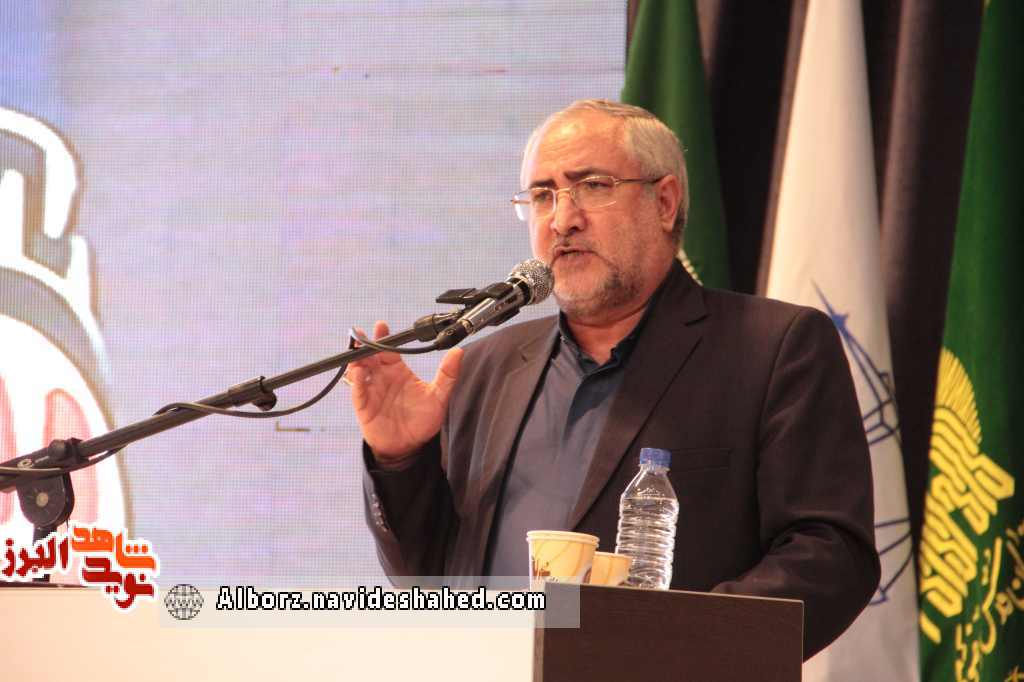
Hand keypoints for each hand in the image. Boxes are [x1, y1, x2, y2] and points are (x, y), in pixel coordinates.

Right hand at [346, 321, 463, 462]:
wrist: (410, 446)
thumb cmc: (423, 420)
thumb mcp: (439, 396)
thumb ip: (448, 375)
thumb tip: (459, 351)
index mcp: (397, 371)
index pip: (388, 349)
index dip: (384, 337)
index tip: (381, 325)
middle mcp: (382, 377)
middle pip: (370, 355)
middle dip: (364, 344)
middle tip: (362, 334)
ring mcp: (371, 390)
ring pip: (359, 369)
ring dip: (356, 359)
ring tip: (357, 350)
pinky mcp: (364, 405)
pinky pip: (357, 390)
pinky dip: (356, 381)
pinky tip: (359, 373)